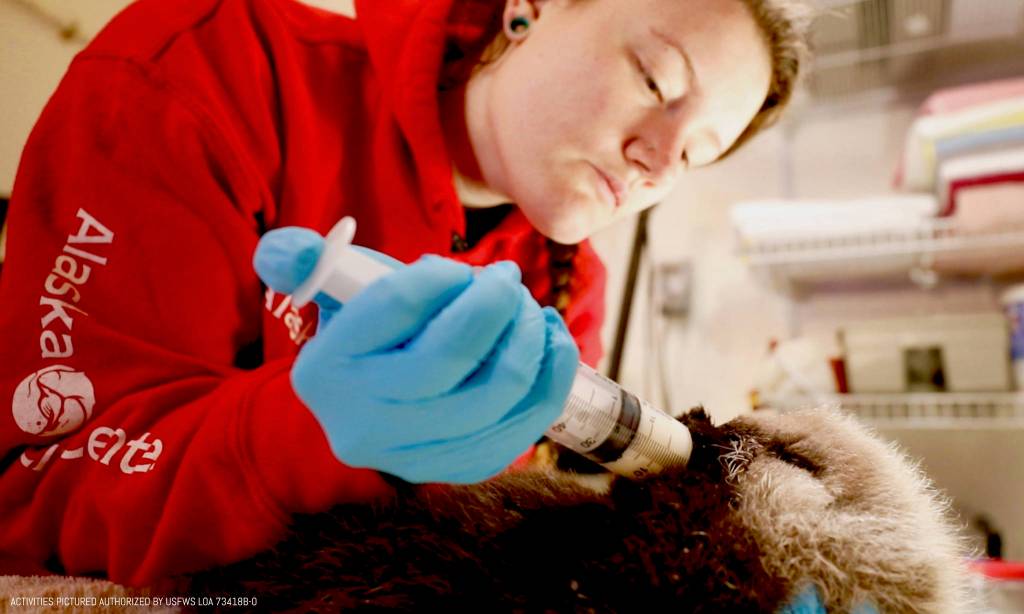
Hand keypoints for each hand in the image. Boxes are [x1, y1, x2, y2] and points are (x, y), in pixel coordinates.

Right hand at [253, 228, 579, 482]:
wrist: (375, 405)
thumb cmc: (367, 334)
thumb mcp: (334, 291)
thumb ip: (304, 259)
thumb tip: (295, 252)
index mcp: (327, 369)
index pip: (395, 307)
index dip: (442, 276)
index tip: (459, 265)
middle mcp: (363, 423)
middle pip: (446, 357)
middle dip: (493, 304)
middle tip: (506, 278)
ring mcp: (415, 456)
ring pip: (494, 394)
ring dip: (528, 337)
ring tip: (528, 308)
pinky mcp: (463, 469)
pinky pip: (525, 423)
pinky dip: (551, 375)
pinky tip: (550, 340)